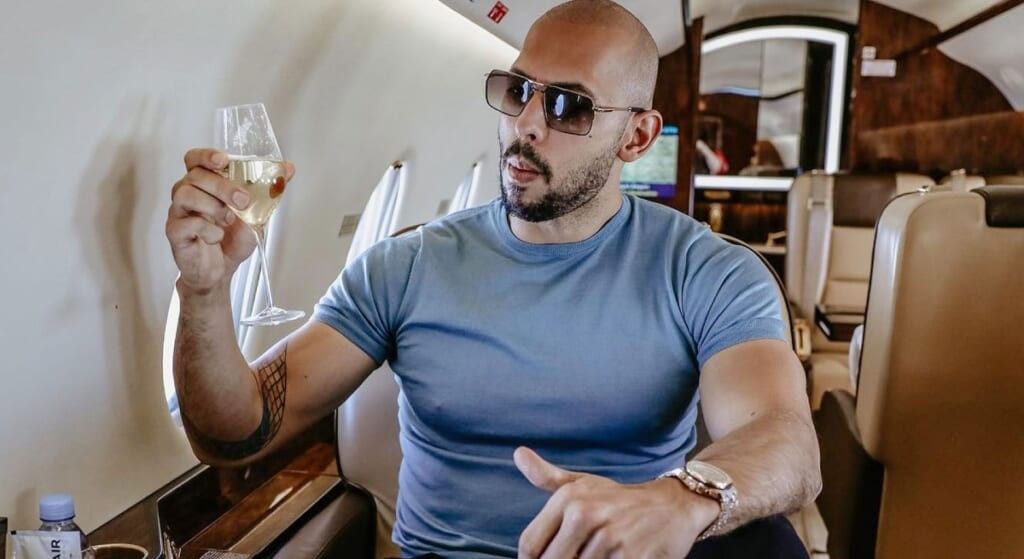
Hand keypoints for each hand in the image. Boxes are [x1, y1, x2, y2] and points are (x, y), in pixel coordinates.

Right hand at [166, 148, 294, 294]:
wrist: (221, 271)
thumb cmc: (232, 239)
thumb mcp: (257, 213)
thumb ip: (269, 190)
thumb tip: (288, 168)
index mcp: (204, 184)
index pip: (195, 159)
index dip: (206, 155)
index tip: (223, 161)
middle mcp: (188, 193)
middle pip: (195, 175)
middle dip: (222, 186)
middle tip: (242, 201)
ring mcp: (179, 212)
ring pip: (185, 194)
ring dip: (213, 206)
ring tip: (228, 221)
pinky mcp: (175, 232)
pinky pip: (186, 223)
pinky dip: (207, 229)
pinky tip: (216, 237)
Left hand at [515, 447, 718, 558]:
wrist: (673, 505)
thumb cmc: (619, 499)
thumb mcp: (582, 484)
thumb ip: (546, 476)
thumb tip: (518, 454)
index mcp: (569, 499)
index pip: (530, 545)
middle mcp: (586, 515)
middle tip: (575, 556)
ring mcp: (610, 538)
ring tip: (596, 556)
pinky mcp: (632, 557)